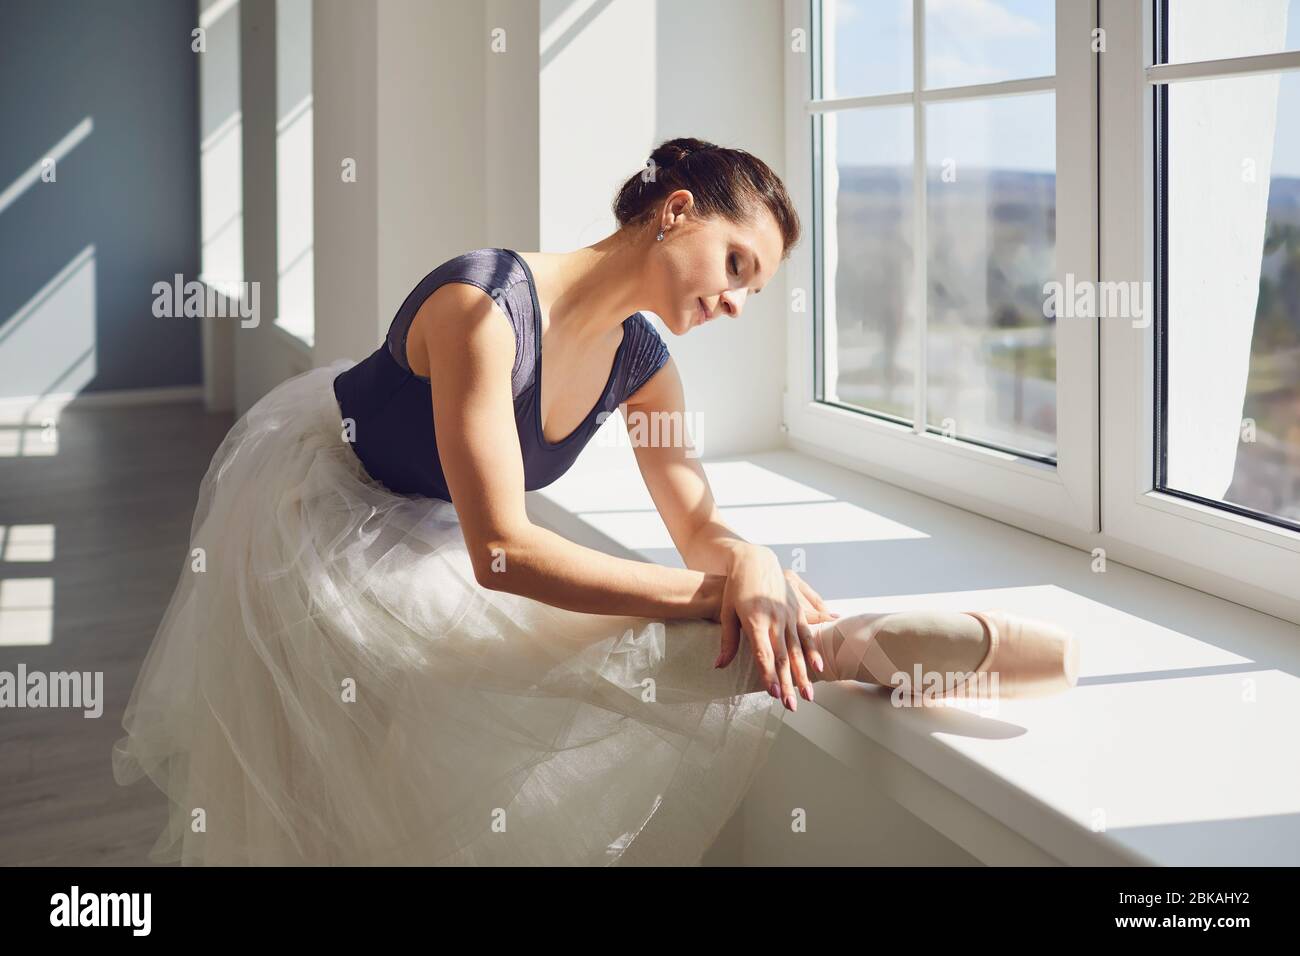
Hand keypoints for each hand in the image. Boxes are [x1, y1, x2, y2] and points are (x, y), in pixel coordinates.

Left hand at [715, 547, 832, 709]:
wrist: (754, 560)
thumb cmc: (736, 588)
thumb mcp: (727, 612)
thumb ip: (728, 641)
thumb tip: (719, 666)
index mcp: (755, 620)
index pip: (763, 654)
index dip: (768, 675)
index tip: (774, 693)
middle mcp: (775, 619)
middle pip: (783, 657)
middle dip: (788, 684)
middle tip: (792, 706)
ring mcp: (789, 615)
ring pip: (798, 650)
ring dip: (804, 675)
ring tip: (809, 695)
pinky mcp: (797, 610)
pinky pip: (808, 634)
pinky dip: (813, 652)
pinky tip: (819, 668)